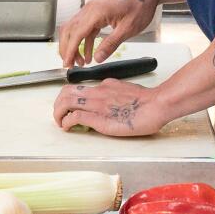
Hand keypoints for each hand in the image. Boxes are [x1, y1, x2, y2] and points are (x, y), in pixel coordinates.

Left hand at [51, 79, 169, 135]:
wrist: (156, 105)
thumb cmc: (147, 101)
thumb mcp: (126, 89)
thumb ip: (114, 92)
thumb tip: (108, 97)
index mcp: (104, 85)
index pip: (79, 87)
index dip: (69, 97)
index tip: (68, 106)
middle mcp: (97, 92)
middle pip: (66, 91)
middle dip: (58, 104)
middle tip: (59, 115)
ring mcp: (97, 104)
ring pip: (66, 101)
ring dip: (58, 113)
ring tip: (60, 122)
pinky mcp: (99, 119)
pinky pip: (75, 117)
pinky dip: (66, 122)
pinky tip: (67, 128)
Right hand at [58, 0, 157, 67]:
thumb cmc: (139, 7)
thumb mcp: (127, 29)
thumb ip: (111, 44)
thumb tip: (98, 58)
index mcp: (96, 12)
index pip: (76, 33)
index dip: (69, 50)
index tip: (67, 63)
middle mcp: (90, 9)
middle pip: (69, 30)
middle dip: (67, 49)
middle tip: (70, 65)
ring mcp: (91, 10)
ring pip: (74, 29)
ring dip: (74, 46)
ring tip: (80, 62)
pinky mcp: (95, 13)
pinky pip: (84, 28)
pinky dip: (83, 41)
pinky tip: (88, 54)